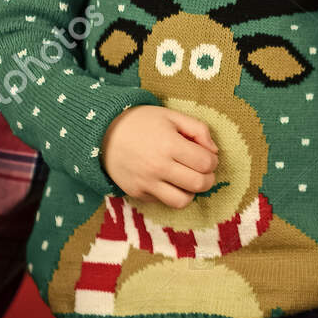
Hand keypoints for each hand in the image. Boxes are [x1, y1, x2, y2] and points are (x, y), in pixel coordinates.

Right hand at [102, 105, 217, 207]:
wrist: (103, 133)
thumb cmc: (142, 122)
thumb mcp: (172, 116)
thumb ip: (198, 129)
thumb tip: (214, 152)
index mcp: (169, 144)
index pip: (205, 163)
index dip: (212, 160)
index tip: (207, 156)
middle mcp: (158, 166)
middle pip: (198, 184)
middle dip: (208, 179)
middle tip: (202, 171)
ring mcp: (146, 183)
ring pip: (182, 201)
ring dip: (190, 191)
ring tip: (186, 179)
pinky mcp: (137, 193)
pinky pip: (162, 202)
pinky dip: (170, 193)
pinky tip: (167, 180)